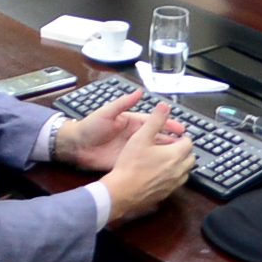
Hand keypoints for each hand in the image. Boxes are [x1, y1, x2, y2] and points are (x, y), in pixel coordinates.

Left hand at [55, 92, 185, 170]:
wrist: (76, 146)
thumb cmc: (90, 126)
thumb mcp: (107, 112)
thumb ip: (123, 103)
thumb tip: (139, 92)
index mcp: (131, 122)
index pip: (154, 123)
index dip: (168, 125)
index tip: (181, 128)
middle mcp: (134, 135)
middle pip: (157, 138)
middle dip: (171, 141)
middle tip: (186, 145)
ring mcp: (131, 149)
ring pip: (152, 151)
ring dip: (165, 153)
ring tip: (179, 157)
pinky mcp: (126, 161)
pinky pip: (142, 162)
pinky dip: (153, 165)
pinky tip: (164, 168)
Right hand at [98, 103, 196, 223]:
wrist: (122, 192)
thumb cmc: (130, 165)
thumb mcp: (141, 137)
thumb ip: (155, 120)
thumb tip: (164, 107)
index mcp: (175, 155)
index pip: (188, 143)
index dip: (182, 137)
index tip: (174, 137)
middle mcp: (178, 170)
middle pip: (191, 158)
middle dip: (184, 151)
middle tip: (172, 147)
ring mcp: (172, 184)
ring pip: (185, 172)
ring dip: (180, 165)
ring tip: (166, 161)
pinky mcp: (165, 194)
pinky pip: (175, 184)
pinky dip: (172, 178)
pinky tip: (159, 175)